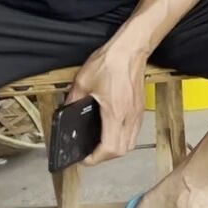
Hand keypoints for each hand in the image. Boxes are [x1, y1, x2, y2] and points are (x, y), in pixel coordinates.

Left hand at [69, 38, 148, 165]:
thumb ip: (73, 99)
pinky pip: (134, 131)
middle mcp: (129, 116)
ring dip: (116, 148)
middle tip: (91, 153)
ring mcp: (137, 112)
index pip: (110, 148)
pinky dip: (123, 137)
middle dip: (105, 157)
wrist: (130, 49)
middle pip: (122, 150)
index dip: (96, 159)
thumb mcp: (83, 81)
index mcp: (115, 113)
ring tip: (101, 144)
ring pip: (130, 142)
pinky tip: (112, 129)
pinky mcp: (140, 107)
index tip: (85, 158)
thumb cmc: (111, 62)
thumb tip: (67, 111)